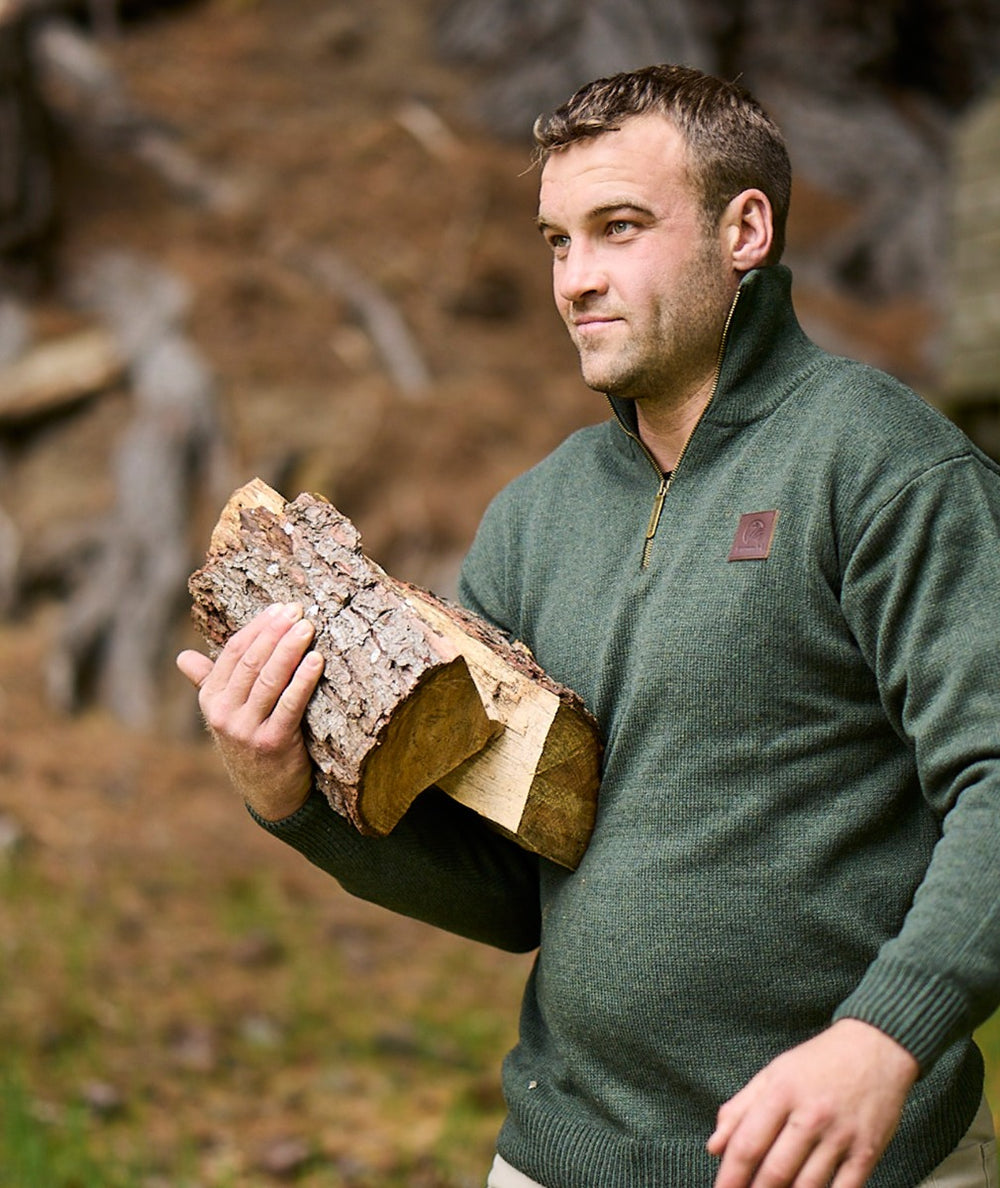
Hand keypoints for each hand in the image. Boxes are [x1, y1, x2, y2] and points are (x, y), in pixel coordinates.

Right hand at [176, 602, 324, 820]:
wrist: (268, 793)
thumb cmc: (251, 742)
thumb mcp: (226, 713)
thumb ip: (208, 683)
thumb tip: (182, 658)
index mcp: (211, 698)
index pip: (234, 652)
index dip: (259, 627)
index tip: (281, 608)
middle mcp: (223, 713)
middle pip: (252, 661)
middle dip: (276, 632)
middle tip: (298, 611)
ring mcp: (246, 729)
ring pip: (269, 679)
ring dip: (290, 649)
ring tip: (308, 627)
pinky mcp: (272, 743)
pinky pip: (290, 704)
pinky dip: (303, 680)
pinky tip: (316, 661)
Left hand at [707, 1018, 918, 1187]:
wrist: (876, 1048)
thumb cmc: (818, 1062)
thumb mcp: (774, 1073)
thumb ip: (740, 1108)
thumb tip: (714, 1147)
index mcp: (781, 1092)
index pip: (747, 1144)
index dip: (730, 1177)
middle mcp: (810, 1115)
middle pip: (775, 1172)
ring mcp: (841, 1136)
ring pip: (807, 1187)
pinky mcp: (867, 1152)